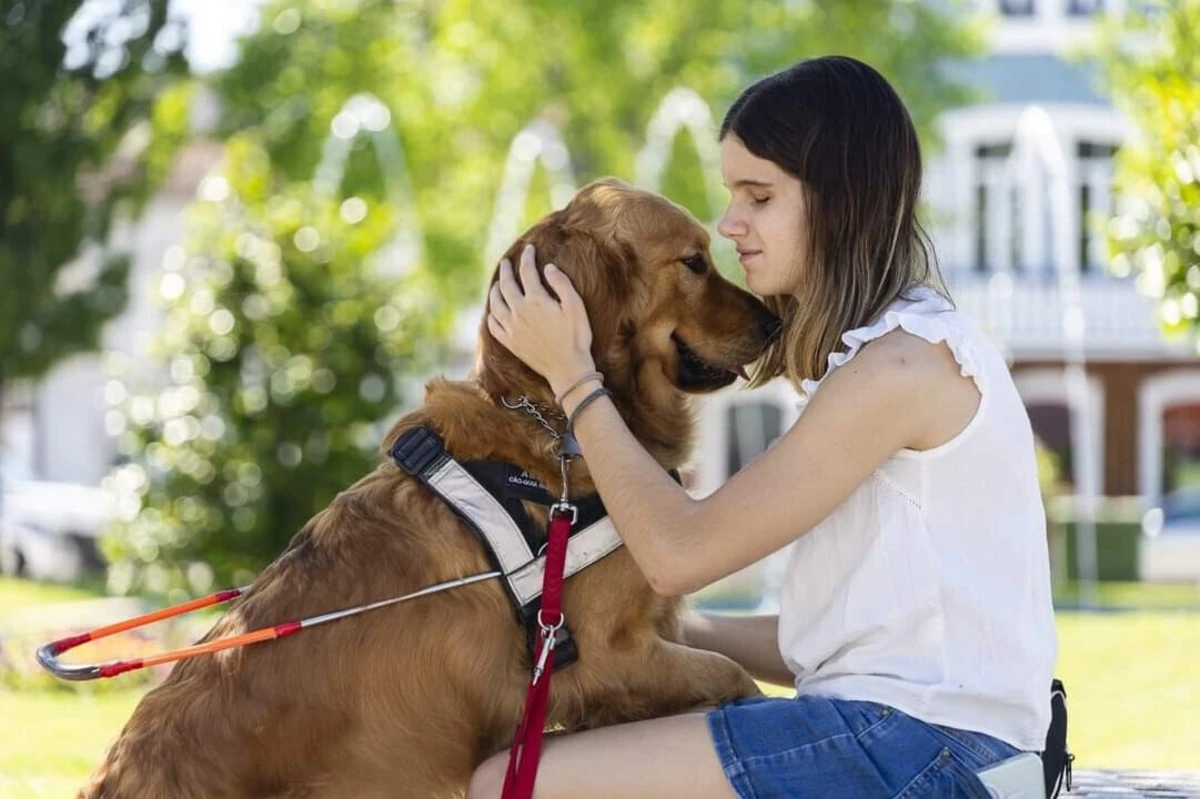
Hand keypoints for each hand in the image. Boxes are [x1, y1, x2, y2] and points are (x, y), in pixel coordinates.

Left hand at [487, 243, 595, 395]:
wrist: (567, 369)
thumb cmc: (576, 337)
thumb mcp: (576, 306)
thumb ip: (561, 284)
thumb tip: (547, 268)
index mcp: (536, 300)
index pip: (527, 272)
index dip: (527, 258)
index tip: (529, 249)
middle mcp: (519, 312)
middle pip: (506, 285)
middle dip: (506, 270)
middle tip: (506, 262)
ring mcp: (511, 328)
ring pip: (495, 303)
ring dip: (495, 290)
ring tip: (497, 284)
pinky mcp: (509, 342)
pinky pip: (493, 324)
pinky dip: (492, 313)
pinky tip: (495, 311)